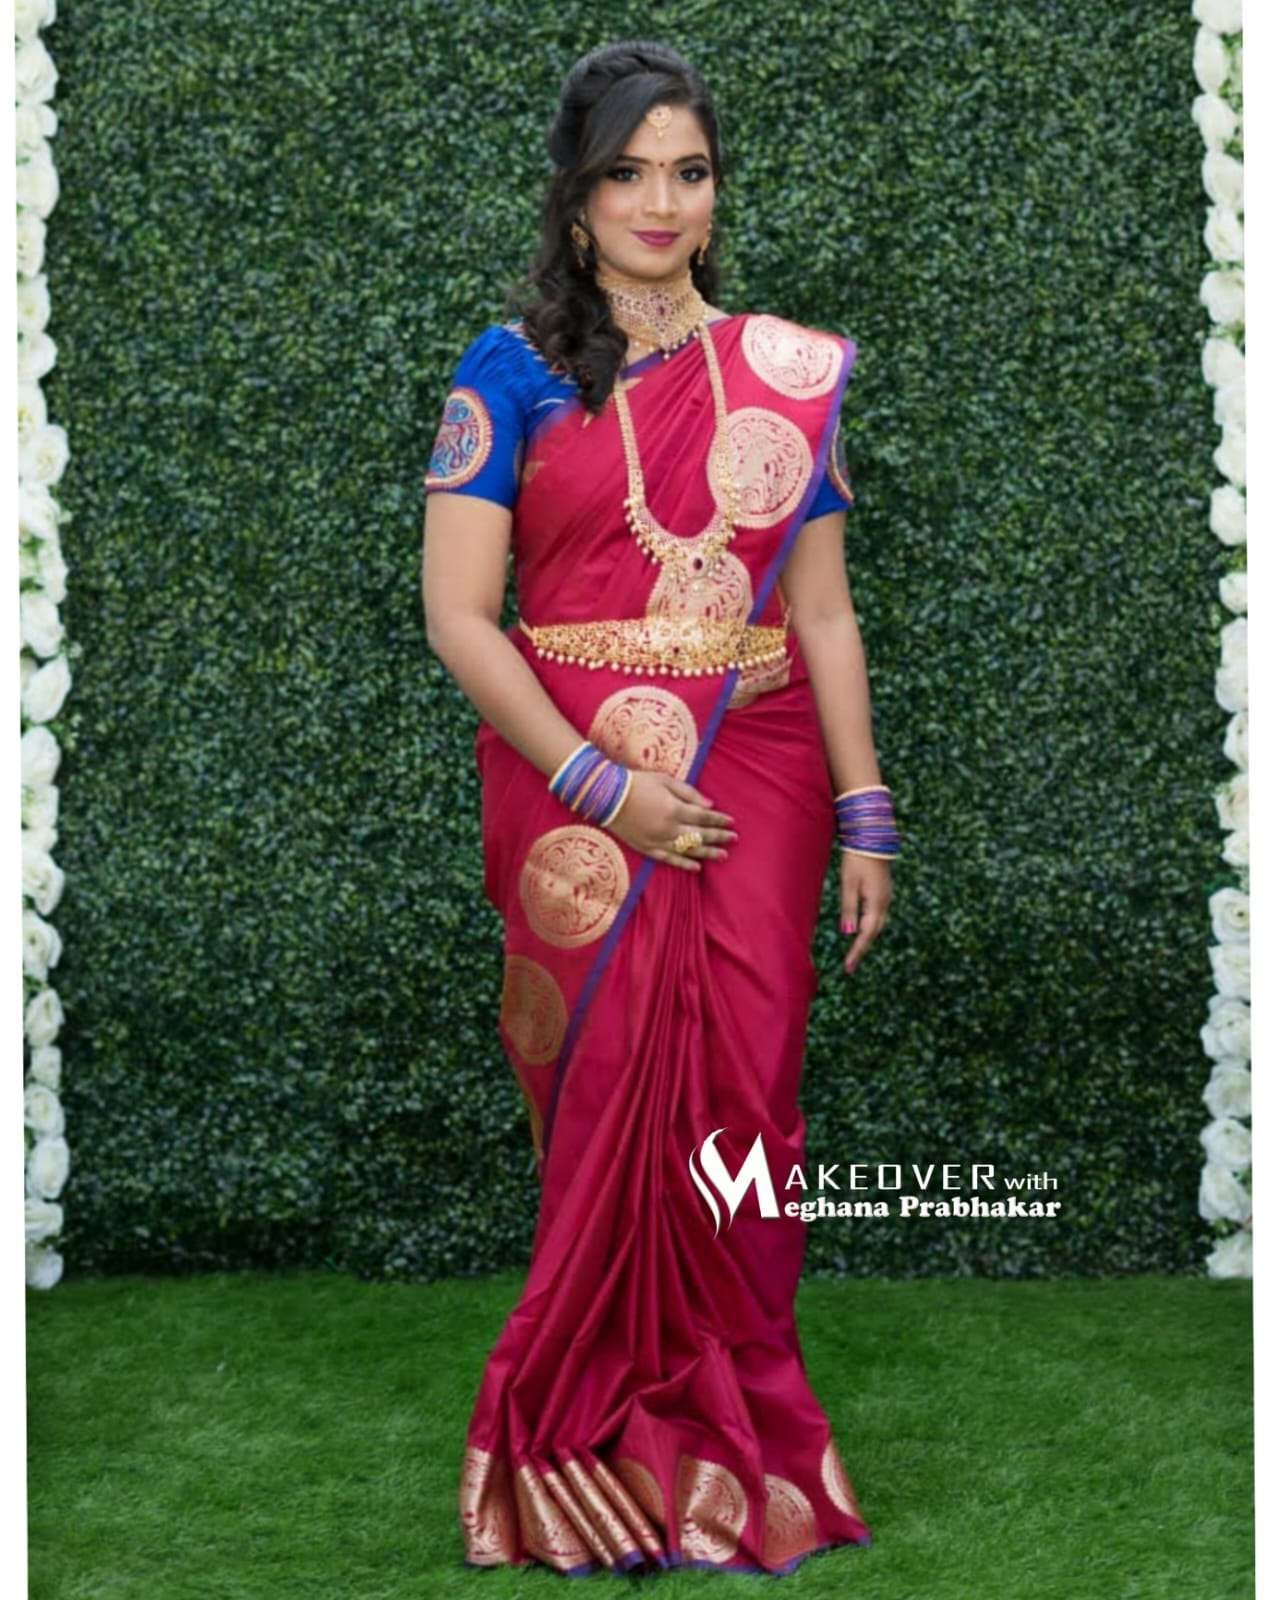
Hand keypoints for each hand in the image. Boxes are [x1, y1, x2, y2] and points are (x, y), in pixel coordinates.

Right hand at [604, 769, 737, 871]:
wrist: (606, 796)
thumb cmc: (637, 783)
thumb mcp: (665, 780)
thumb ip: (689, 793)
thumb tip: (709, 805)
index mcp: (675, 809)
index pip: (704, 817)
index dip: (719, 820)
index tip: (731, 822)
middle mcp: (669, 828)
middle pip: (700, 835)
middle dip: (719, 837)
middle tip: (734, 839)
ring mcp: (658, 841)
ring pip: (688, 850)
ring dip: (707, 853)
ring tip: (723, 855)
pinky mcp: (647, 848)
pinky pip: (669, 859)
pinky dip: (684, 864)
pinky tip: (697, 867)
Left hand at [840, 851, 891, 973]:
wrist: (872, 838)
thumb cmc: (856, 860)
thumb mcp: (848, 884)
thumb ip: (849, 909)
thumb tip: (849, 933)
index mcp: (876, 903)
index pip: (866, 934)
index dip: (857, 952)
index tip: (848, 968)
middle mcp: (885, 903)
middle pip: (874, 932)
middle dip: (862, 948)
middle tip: (849, 965)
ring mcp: (886, 897)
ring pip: (877, 924)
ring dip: (866, 938)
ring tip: (853, 952)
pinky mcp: (883, 892)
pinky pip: (877, 915)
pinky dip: (869, 926)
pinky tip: (861, 930)